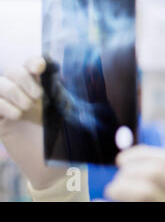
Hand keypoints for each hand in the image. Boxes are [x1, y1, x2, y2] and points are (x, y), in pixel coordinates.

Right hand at [0, 56, 65, 189]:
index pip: (35, 64)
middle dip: (23, 79)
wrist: (51, 169)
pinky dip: (2, 104)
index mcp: (45, 88)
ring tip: (26, 109)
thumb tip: (89, 73)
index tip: (40, 68)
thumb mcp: (75, 118)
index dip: (35, 62)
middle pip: (13, 69)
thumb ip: (77, 102)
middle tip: (37, 97)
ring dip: (12, 92)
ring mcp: (9, 104)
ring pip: (0, 82)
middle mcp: (25, 93)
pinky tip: (16, 116)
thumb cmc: (67, 142)